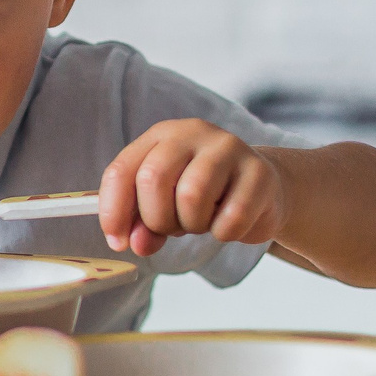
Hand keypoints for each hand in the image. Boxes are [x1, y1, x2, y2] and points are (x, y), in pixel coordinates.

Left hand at [98, 119, 288, 257]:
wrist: (262, 188)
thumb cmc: (206, 195)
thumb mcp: (166, 205)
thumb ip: (144, 224)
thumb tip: (135, 243)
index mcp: (161, 136)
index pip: (122, 170)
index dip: (113, 211)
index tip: (118, 242)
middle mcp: (192, 132)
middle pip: (153, 179)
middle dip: (157, 219)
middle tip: (172, 229)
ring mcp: (228, 147)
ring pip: (191, 196)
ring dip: (192, 225)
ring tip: (203, 221)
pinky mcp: (259, 171)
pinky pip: (231, 217)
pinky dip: (224, 233)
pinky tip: (229, 223)